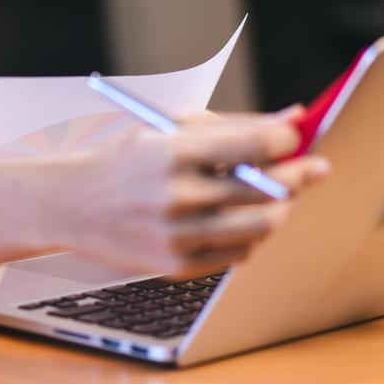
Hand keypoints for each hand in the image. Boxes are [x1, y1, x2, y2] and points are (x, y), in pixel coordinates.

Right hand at [47, 109, 329, 277]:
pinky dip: (249, 235)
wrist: (71, 204)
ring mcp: (178, 236)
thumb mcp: (169, 128)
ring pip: (263, 227)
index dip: (287, 138)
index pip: (256, 144)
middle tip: (312, 167)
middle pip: (269, 190)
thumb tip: (294, 117)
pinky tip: (238, 219)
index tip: (295, 135)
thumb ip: (233, 125)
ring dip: (280, 208)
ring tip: (276, 196)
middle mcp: (177, 196)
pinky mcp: (176, 266)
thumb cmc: (127, 159)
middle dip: (299, 175)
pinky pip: (238, 254)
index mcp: (174, 152)